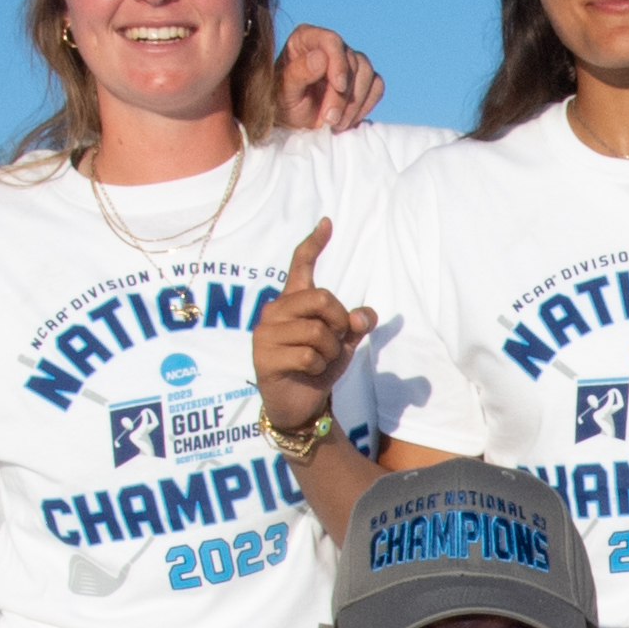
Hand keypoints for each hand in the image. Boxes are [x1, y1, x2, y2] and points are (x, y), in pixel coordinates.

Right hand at [252, 218, 376, 445]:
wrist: (299, 405)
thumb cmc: (318, 368)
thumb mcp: (343, 343)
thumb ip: (354, 325)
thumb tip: (364, 317)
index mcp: (292, 302)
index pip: (301, 265)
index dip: (314, 244)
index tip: (327, 222)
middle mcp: (274, 312)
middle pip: (321, 298)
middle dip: (340, 322)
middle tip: (338, 340)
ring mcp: (265, 334)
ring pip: (317, 332)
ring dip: (330, 352)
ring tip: (319, 362)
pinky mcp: (263, 358)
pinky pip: (308, 356)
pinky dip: (318, 368)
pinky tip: (307, 374)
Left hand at [275, 23, 382, 131]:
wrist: (292, 123)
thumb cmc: (282, 105)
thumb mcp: (284, 92)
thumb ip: (298, 73)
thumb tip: (321, 58)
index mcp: (306, 39)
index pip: (331, 40)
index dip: (339, 63)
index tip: (339, 88)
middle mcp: (330, 46)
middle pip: (351, 61)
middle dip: (343, 96)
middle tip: (330, 120)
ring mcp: (348, 62)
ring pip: (367, 73)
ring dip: (355, 103)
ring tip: (336, 123)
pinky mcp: (361, 79)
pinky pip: (376, 86)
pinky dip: (365, 105)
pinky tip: (348, 119)